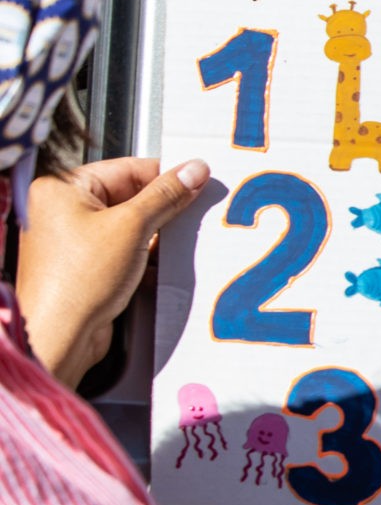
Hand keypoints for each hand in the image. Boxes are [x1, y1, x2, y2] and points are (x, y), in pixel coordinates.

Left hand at [18, 156, 208, 386]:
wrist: (60, 336)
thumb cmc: (76, 282)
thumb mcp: (132, 227)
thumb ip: (166, 195)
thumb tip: (193, 170)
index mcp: (62, 188)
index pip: (127, 168)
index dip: (166, 175)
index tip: (198, 180)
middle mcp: (62, 210)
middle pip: (129, 195)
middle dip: (163, 207)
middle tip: (195, 211)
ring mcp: (73, 239)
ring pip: (130, 224)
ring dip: (157, 233)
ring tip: (178, 241)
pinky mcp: (85, 265)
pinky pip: (124, 248)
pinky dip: (146, 253)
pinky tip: (164, 262)